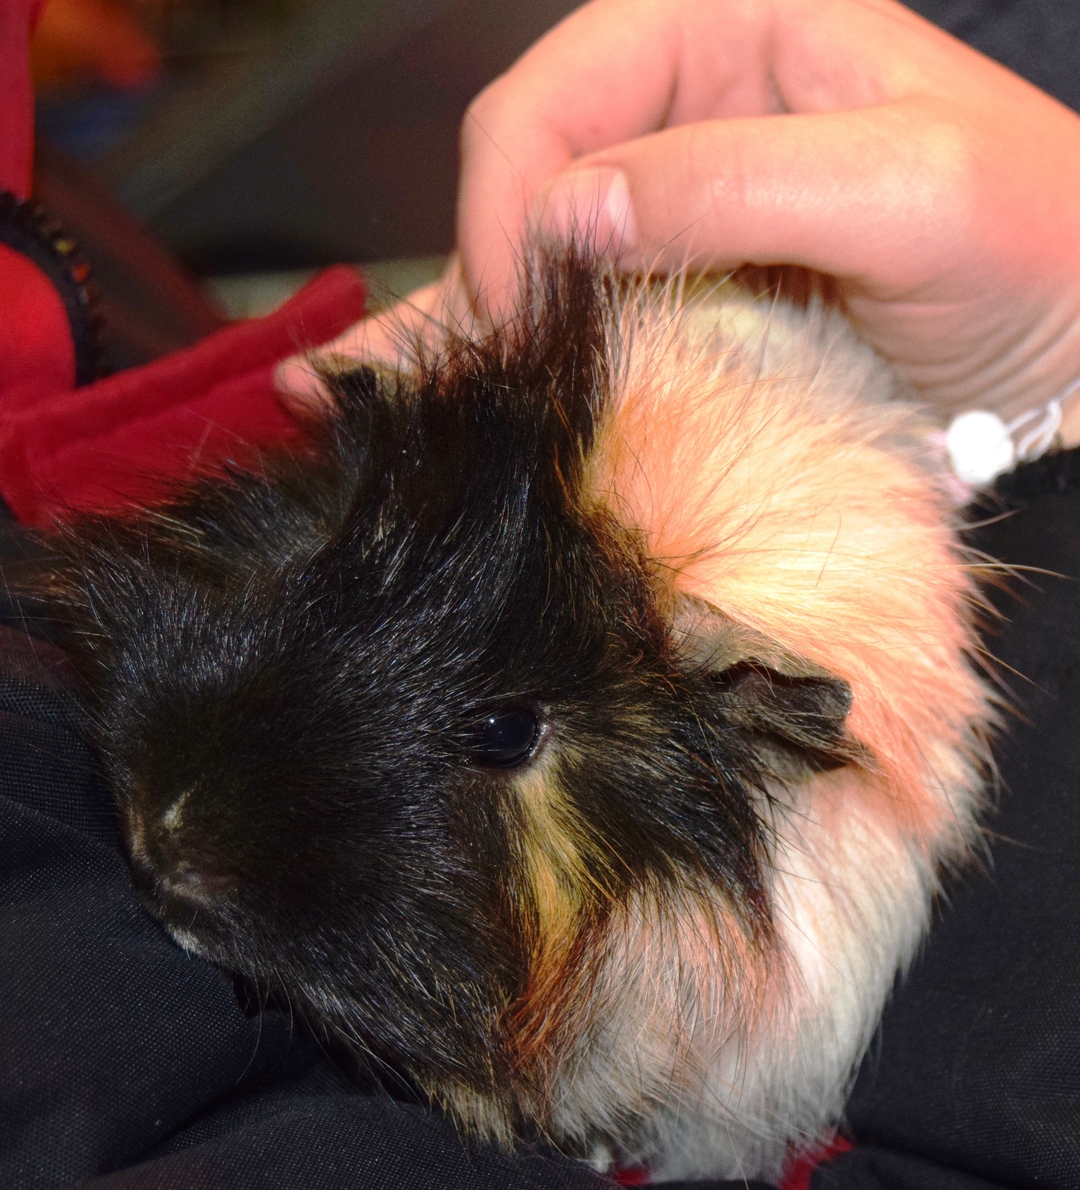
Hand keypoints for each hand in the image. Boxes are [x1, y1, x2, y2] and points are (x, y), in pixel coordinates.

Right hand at [283, 0, 1079, 443]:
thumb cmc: (1035, 250)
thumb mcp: (910, 191)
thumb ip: (735, 181)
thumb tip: (564, 221)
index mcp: (726, 30)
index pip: (554, 103)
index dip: (513, 213)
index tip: (519, 322)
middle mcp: (682, 112)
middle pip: (519, 185)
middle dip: (463, 284)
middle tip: (403, 389)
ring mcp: (674, 215)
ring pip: (526, 261)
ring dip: (441, 330)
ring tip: (344, 399)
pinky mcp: (682, 299)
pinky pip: (567, 319)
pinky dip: (495, 361)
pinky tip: (415, 397)